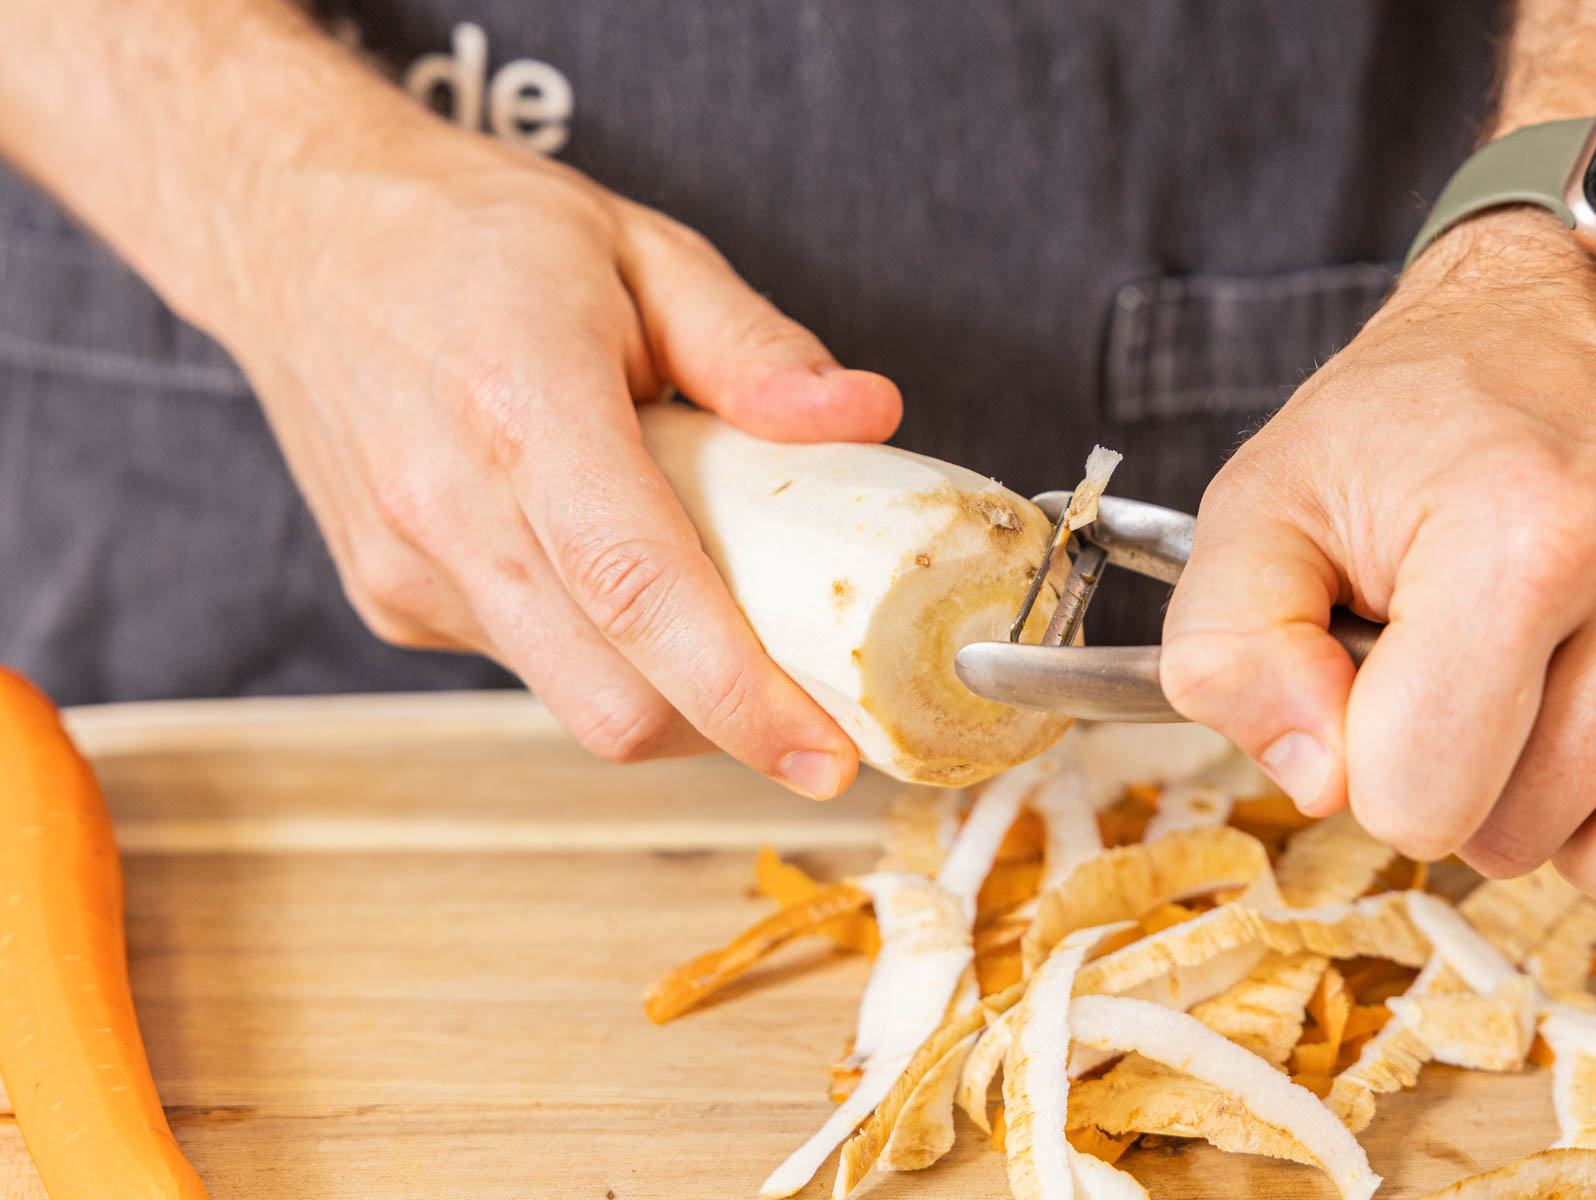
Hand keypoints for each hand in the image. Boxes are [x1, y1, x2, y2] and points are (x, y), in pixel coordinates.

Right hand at [209, 115, 899, 797]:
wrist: (294, 232)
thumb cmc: (473, 233)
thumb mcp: (639, 247)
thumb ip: (753, 345)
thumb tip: (867, 418)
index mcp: (523, 407)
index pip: (640, 594)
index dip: (741, 698)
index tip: (826, 758)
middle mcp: (449, 509)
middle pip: (613, 698)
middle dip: (729, 726)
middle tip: (813, 693)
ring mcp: (406, 570)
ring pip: (576, 699)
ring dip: (670, 689)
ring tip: (715, 598)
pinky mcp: (392, 602)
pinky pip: (529, 667)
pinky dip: (602, 651)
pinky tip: (610, 569)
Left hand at [1162, 208, 1595, 903]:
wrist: (1572, 319)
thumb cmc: (1412, 420)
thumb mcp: (1261, 505)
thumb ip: (1231, 654)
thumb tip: (1318, 779)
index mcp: (1522, 534)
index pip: (1423, 794)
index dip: (1365, 763)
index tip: (1373, 675)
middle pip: (1528, 836)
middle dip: (1462, 780)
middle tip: (1450, 666)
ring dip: (1570, 809)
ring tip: (1532, 694)